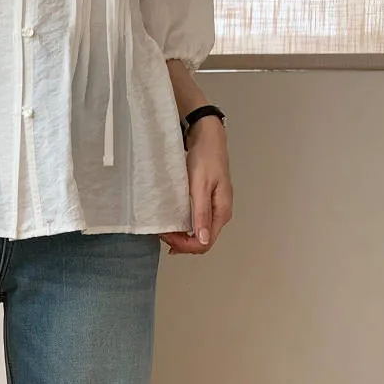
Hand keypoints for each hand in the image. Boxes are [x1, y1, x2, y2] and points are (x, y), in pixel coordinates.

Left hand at [161, 120, 232, 254]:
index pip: (205, 243)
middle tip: (161, 234)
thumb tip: (204, 241)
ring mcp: (214, 208)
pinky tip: (172, 223)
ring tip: (164, 230)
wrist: (207, 137)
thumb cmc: (205, 159)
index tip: (166, 237)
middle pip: (202, 241)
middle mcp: (220, 214)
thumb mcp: (201, 186)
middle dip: (181, 242)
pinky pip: (196, 222)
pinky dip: (183, 226)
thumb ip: (202, 214)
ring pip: (198, 233)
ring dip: (181, 236)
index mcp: (222, 212)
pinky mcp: (207, 202)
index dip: (185, 245)